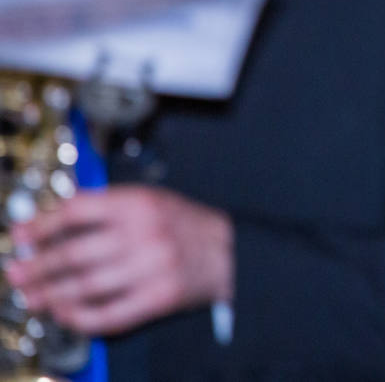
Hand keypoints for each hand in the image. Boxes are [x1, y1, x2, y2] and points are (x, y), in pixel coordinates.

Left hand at [5, 186, 233, 335]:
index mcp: (141, 204)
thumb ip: (108, 205)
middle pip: (75, 253)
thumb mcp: (152, 198)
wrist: (230, 251)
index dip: (42, 225)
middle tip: (17, 273)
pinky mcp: (157, 298)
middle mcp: (145, 234)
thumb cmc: (188, 225)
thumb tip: (58, 216)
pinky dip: (80, 317)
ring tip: (33, 297)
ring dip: (52, 295)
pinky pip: (109, 314)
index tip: (21, 235)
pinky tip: (65, 314)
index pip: (78, 211)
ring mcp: (151, 269)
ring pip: (86, 286)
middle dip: (38, 266)